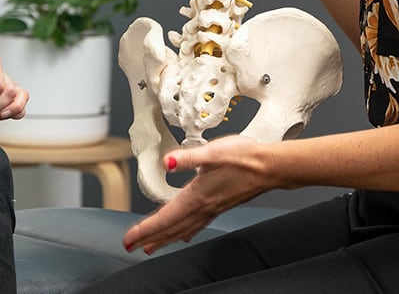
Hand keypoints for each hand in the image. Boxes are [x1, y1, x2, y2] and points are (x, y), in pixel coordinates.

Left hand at [122, 136, 272, 254]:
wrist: (270, 167)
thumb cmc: (244, 158)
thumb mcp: (212, 152)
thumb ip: (187, 157)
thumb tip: (167, 162)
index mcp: (197, 196)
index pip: (165, 218)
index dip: (144, 230)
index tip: (129, 239)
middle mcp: (203, 207)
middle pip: (170, 229)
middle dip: (149, 239)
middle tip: (130, 246)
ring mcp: (211, 209)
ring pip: (182, 230)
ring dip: (164, 239)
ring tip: (150, 246)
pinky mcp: (219, 206)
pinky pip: (196, 225)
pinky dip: (185, 232)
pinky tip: (183, 236)